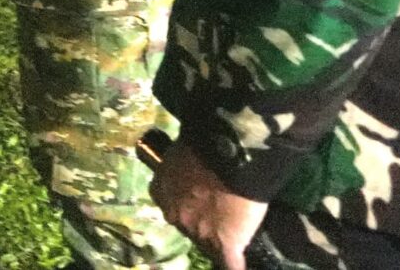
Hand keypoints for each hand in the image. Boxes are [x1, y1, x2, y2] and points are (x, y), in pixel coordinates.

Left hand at [150, 142, 267, 269]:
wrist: (231, 152)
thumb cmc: (205, 142)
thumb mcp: (183, 151)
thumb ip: (182, 165)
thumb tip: (192, 165)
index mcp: (161, 189)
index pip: (171, 204)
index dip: (187, 202)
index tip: (200, 198)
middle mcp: (173, 213)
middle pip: (187, 224)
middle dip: (200, 219)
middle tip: (220, 210)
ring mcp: (196, 231)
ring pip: (207, 242)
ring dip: (218, 236)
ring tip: (235, 229)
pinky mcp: (222, 244)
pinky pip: (229, 263)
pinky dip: (234, 266)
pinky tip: (239, 265)